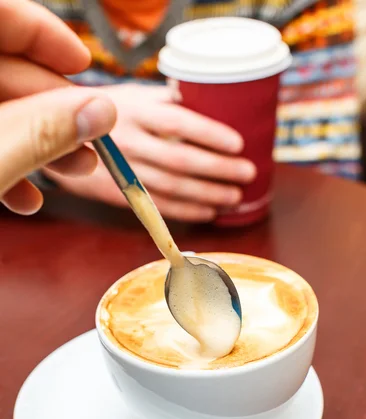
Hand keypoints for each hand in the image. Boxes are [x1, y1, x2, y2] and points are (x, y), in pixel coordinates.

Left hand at [0, 0, 115, 213]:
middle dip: (54, 111)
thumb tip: (99, 112)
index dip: (45, 35)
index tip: (81, 63)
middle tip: (91, 140)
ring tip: (75, 172)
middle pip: (6, 70)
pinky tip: (25, 197)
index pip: (2, 16)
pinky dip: (6, 165)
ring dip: (39, 144)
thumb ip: (41, 134)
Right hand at [47, 84, 256, 221]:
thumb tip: (214, 100)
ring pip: (172, 188)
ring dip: (208, 195)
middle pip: (180, 160)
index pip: (178, 123)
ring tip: (234, 197)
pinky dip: (187, 211)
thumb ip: (169, 99)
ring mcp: (123, 171)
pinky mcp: (120, 194)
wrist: (62, 138)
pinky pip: (158, 206)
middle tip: (247, 174)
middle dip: (218, 170)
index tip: (238, 143)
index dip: (210, 135)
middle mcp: (129, 142)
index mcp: (136, 110)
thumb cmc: (111, 111)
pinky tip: (209, 211)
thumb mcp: (136, 94)